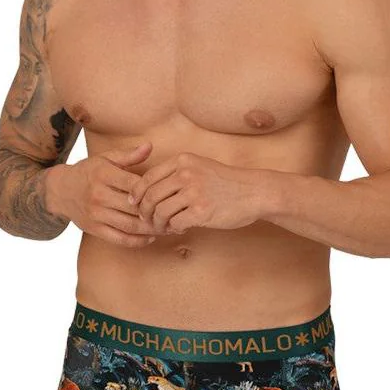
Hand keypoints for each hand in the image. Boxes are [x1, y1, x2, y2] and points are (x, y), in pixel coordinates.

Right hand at [54, 141, 166, 246]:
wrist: (61, 190)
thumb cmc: (89, 171)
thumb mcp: (106, 158)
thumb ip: (129, 155)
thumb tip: (150, 146)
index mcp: (104, 174)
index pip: (135, 185)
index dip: (153, 191)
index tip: (169, 193)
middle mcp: (99, 195)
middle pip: (135, 208)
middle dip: (157, 213)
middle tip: (175, 213)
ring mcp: (96, 214)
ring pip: (129, 226)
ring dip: (151, 229)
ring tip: (167, 227)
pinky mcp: (94, 229)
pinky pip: (119, 239)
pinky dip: (137, 241)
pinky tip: (150, 237)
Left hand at [127, 152, 264, 232]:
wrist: (254, 192)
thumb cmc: (227, 182)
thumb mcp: (201, 166)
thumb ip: (177, 173)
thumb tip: (149, 190)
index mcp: (183, 161)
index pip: (148, 178)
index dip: (137, 193)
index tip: (134, 203)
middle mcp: (186, 174)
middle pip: (150, 196)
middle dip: (144, 212)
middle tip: (147, 220)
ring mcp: (194, 192)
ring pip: (160, 212)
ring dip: (159, 223)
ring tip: (166, 227)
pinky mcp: (202, 211)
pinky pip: (175, 224)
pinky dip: (174, 229)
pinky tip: (180, 229)